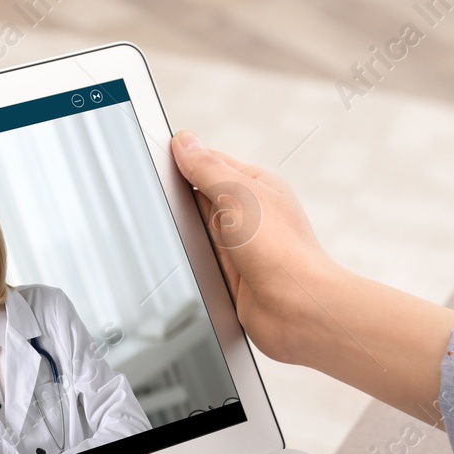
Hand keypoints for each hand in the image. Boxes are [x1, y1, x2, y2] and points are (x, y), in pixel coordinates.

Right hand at [170, 131, 453, 426]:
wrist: (297, 311)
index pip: (210, 161)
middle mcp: (248, 214)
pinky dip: (188, 258)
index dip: (183, 159)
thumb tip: (185, 142)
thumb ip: (208, 169)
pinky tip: (180, 257)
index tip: (156, 159)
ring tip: (169, 229)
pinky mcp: (229, 274)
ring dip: (184, 231)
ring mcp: (238, 245)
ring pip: (196, 228)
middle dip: (179, 197)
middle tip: (156, 196)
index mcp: (256, 186)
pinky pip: (198, 259)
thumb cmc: (283, 254)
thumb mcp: (239, 197)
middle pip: (199, 195)